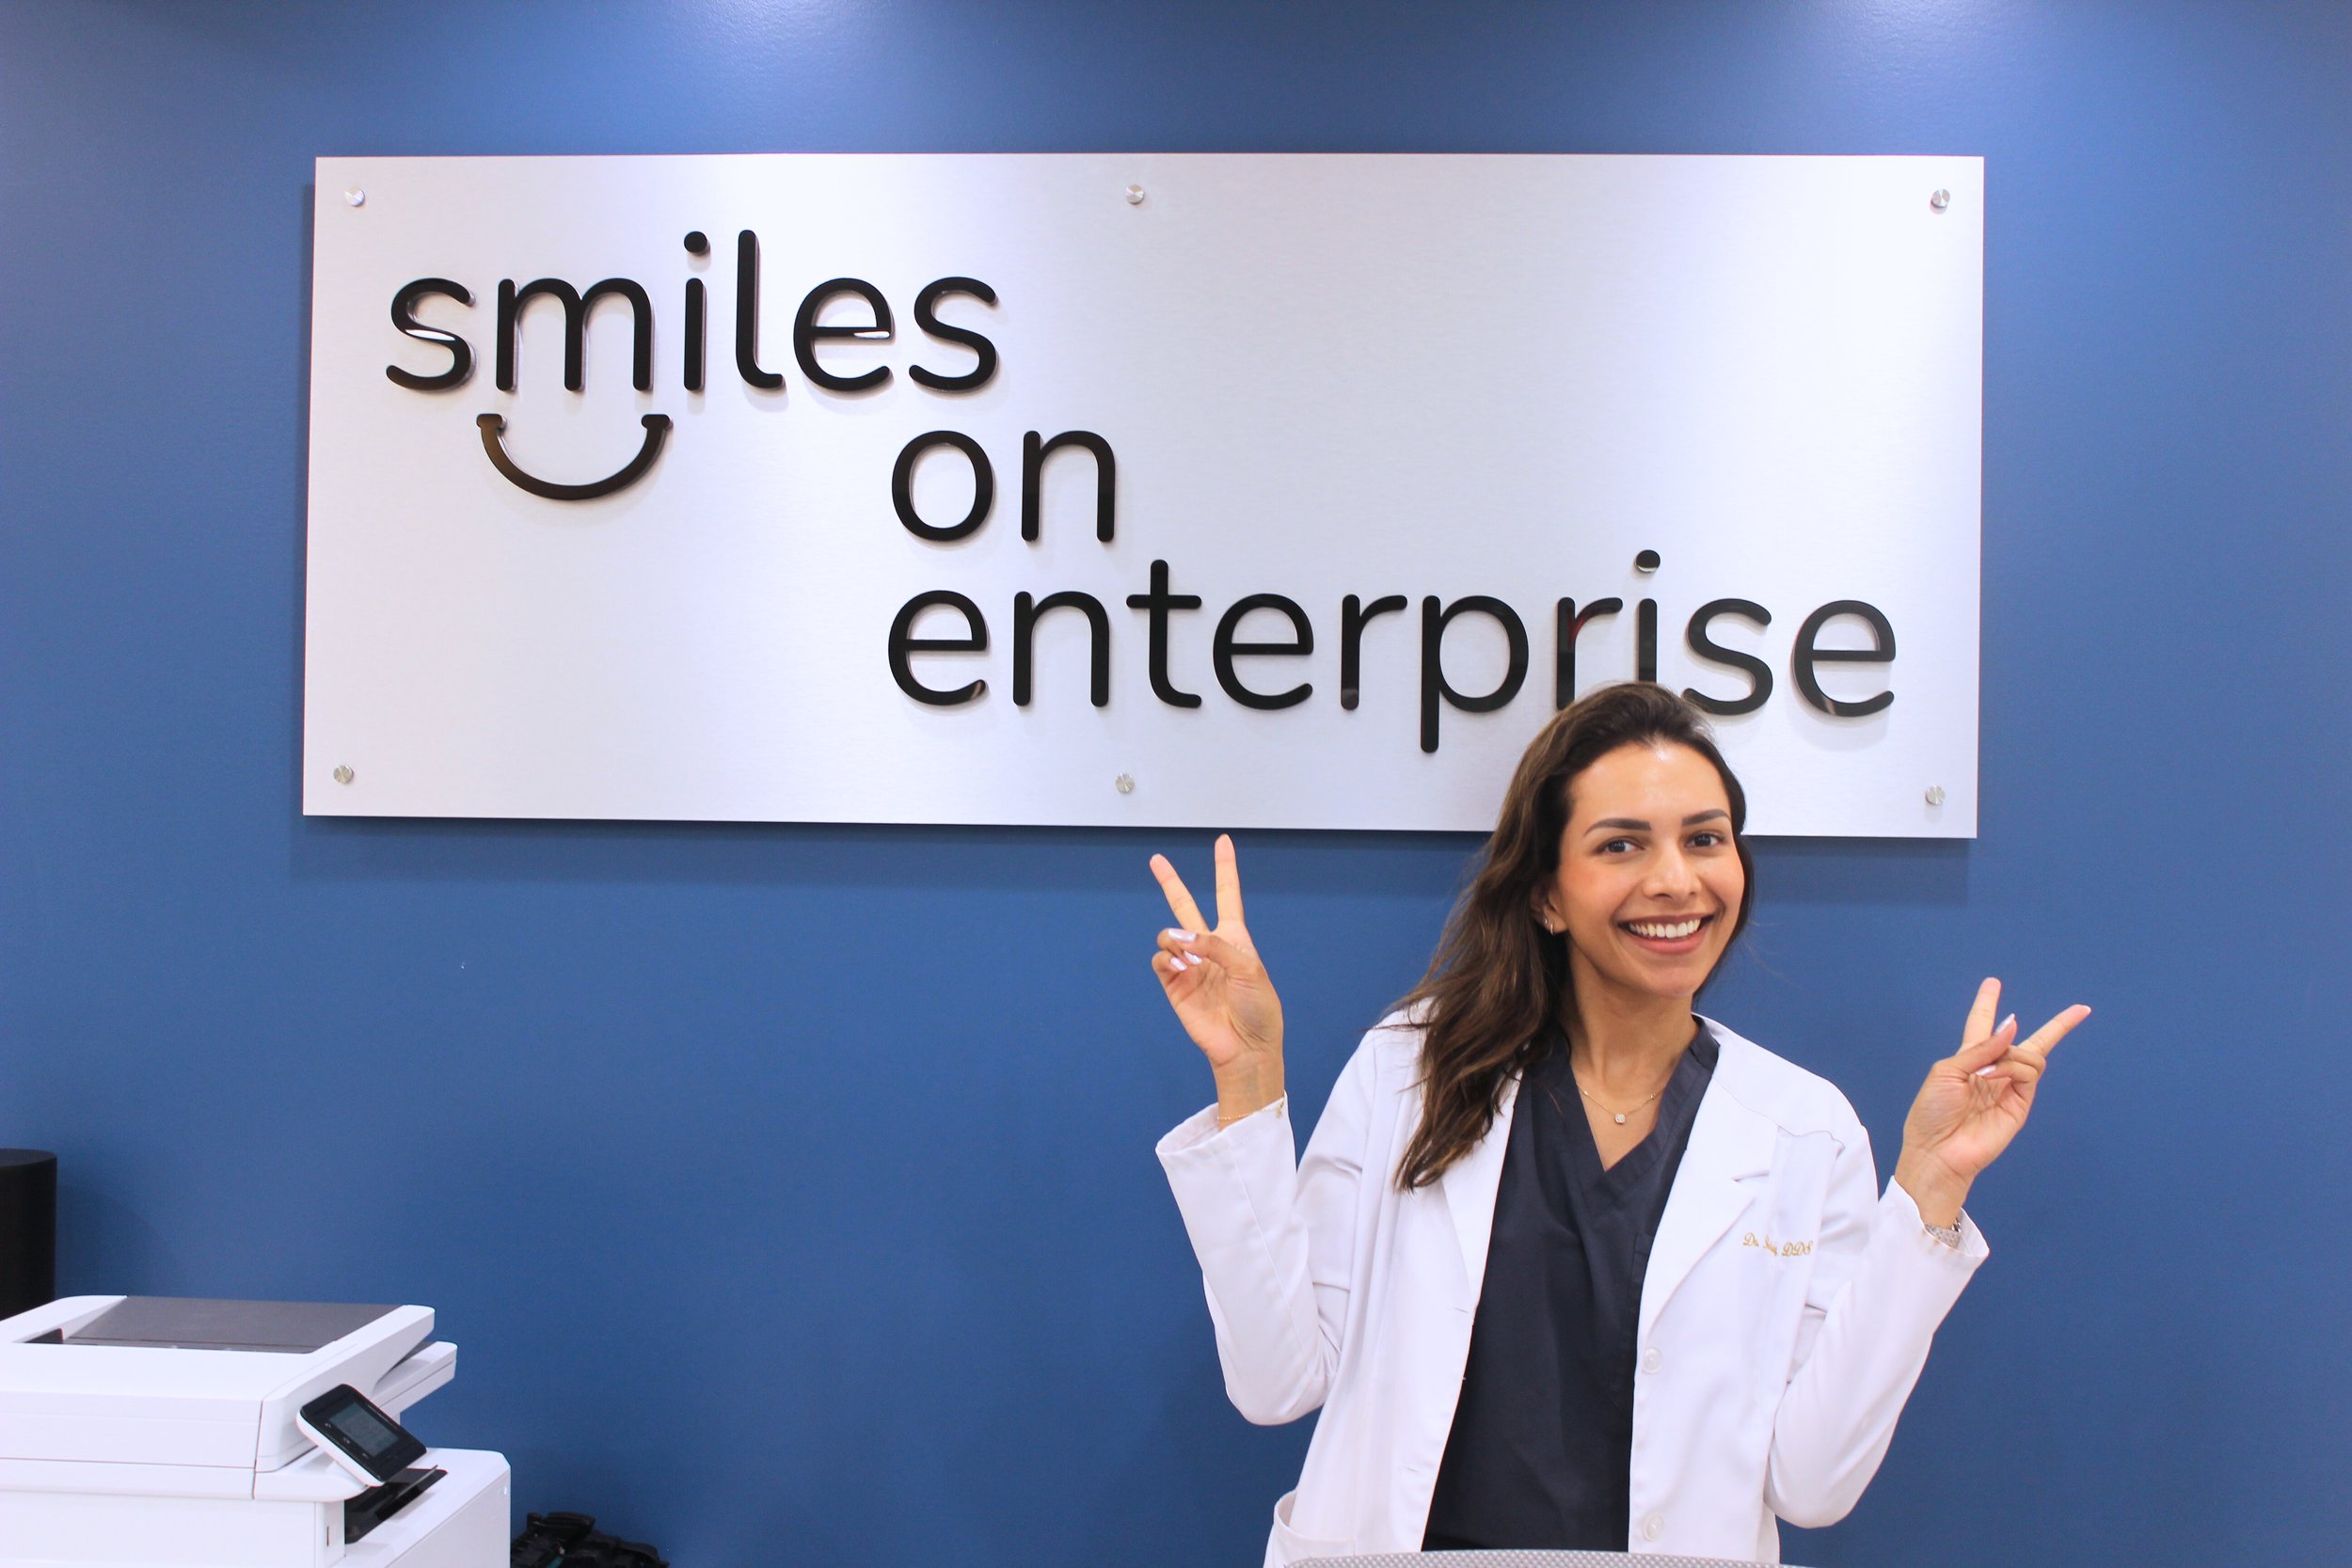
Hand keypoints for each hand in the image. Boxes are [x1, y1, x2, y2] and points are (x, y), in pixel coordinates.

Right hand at [1148, 833, 1284, 1124]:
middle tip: (1156, 860)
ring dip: (1173, 938)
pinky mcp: (1174, 985)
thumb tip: (1176, 938)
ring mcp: (1190, 966)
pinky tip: (1180, 969)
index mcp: (1235, 939)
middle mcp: (1209, 948)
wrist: (1246, 1048)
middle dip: (1170, 883)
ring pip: (1168, 935)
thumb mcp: (1248, 968)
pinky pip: (1161, 961)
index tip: (1223, 842)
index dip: (1225, 868)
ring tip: (1186, 956)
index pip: (1227, 895)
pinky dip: (1167, 959)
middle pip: (1186, 907)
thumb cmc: (1258, 1008)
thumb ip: (1215, 946)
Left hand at [1894, 978, 2091, 1227]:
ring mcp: (2010, 1087)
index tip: (1993, 983)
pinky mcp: (2021, 1103)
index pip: (1981, 1025)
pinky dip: (2014, 1068)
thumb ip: (1980, 1047)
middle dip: (2058, 1025)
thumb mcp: (1946, 1071)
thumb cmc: (1932, 1112)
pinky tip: (1995, 1076)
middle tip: (2081, 1010)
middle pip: (2026, 1040)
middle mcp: (1992, 1070)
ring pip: (2032, 1054)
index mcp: (1967, 1059)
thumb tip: (2013, 1024)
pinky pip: (2031, 1073)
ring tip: (1987, 1074)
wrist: (1939, 1151)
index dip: (1987, 1003)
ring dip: (2011, 1056)